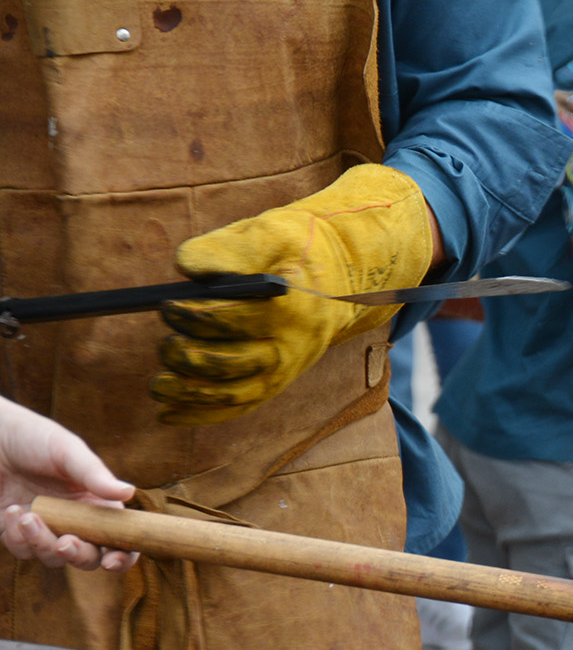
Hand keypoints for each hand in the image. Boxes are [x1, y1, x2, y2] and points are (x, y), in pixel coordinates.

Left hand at [0, 398, 135, 570]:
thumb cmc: (31, 437)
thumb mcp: (66, 450)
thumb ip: (94, 474)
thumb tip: (129, 493)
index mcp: (96, 503)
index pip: (118, 538)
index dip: (123, 555)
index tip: (113, 561)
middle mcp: (74, 521)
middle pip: (88, 557)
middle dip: (79, 555)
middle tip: (66, 543)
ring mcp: (45, 529)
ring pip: (53, 558)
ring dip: (42, 543)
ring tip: (28, 515)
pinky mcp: (14, 532)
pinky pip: (22, 550)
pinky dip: (18, 537)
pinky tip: (12, 510)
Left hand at [152, 164, 436, 426]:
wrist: (337, 283)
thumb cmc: (295, 253)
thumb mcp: (271, 234)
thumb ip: (229, 248)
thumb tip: (187, 267)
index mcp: (290, 310)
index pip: (235, 320)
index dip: (195, 315)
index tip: (167, 305)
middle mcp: (290, 348)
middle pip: (231, 363)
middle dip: (188, 356)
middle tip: (165, 342)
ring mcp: (283, 372)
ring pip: (232, 394)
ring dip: (189, 393)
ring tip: (157, 384)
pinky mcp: (274, 384)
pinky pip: (237, 408)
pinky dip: (201, 415)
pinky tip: (167, 415)